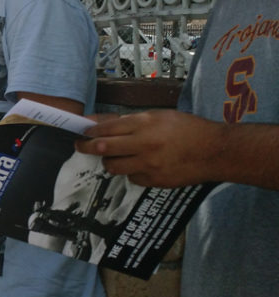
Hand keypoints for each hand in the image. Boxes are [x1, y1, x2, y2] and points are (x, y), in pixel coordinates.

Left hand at [76, 109, 223, 186]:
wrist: (216, 151)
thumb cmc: (188, 129)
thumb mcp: (160, 116)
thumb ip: (131, 121)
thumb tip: (101, 123)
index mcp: (146, 124)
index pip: (107, 128)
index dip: (90, 131)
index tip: (82, 132)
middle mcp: (144, 144)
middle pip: (103, 148)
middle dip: (87, 146)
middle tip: (81, 145)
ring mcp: (149, 165)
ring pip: (113, 166)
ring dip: (109, 161)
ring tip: (115, 156)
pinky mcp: (155, 181)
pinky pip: (131, 177)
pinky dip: (131, 171)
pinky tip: (140, 165)